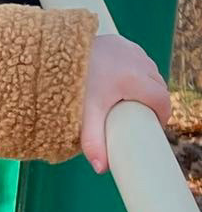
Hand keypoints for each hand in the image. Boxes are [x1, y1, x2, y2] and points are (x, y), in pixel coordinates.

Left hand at [81, 33, 171, 173]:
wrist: (50, 53)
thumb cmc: (68, 83)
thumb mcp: (83, 115)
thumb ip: (93, 141)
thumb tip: (101, 169)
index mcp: (134, 79)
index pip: (161, 100)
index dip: (160, 116)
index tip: (151, 128)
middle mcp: (137, 60)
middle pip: (158, 85)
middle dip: (151, 103)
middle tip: (136, 119)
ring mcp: (129, 48)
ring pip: (148, 71)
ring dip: (143, 86)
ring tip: (127, 103)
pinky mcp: (119, 42)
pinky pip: (135, 60)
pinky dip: (132, 72)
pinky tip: (119, 83)